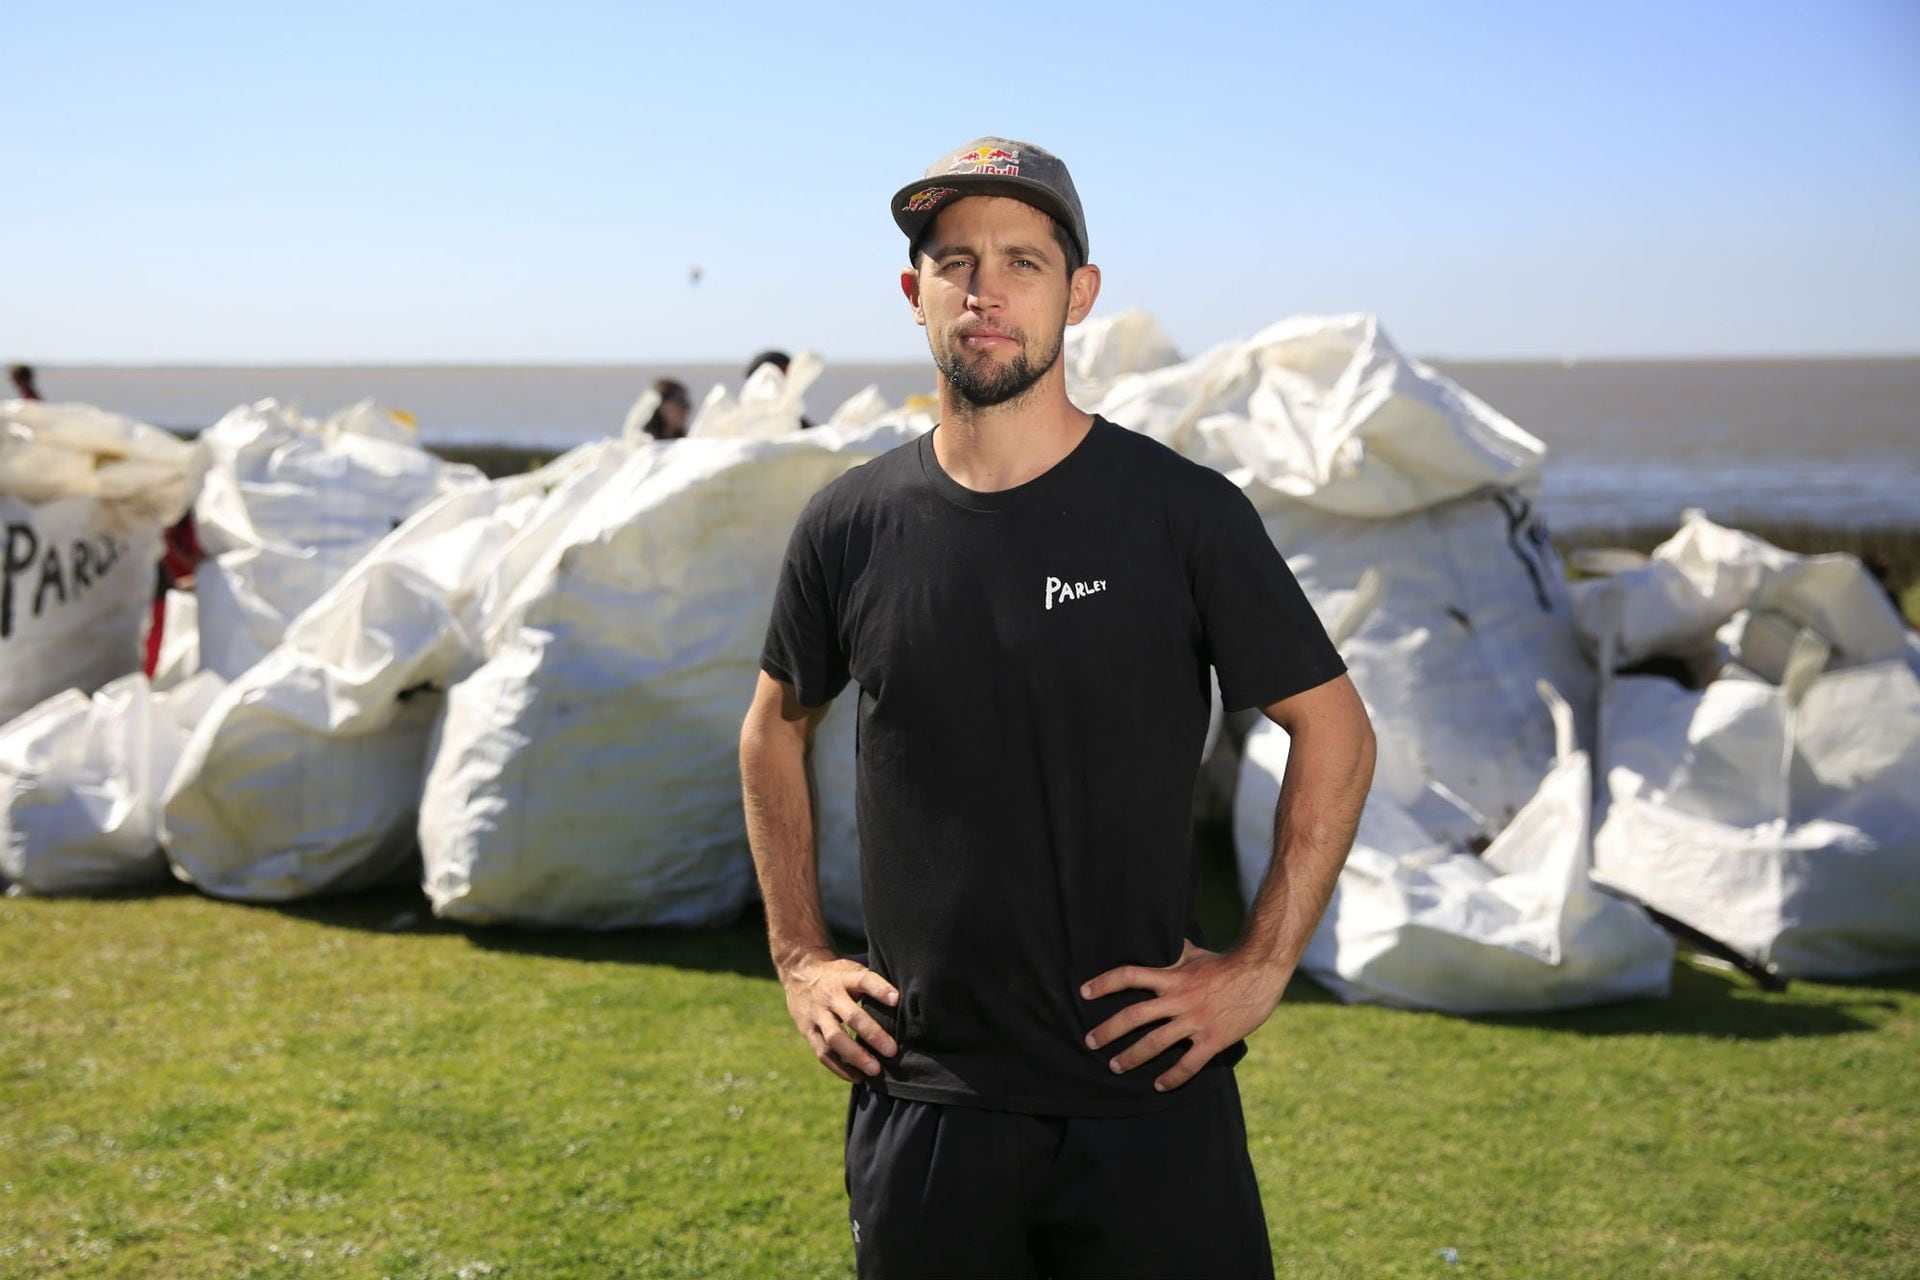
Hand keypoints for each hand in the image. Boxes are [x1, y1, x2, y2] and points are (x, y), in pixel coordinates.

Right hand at [778, 948, 899, 1082]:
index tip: (897, 1000)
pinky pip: (823, 1053)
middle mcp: (830, 995)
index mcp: (845, 976)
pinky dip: (840, 1068)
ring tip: (875, 1071)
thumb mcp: (853, 970)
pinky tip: (858, 1078)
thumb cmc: (838, 975)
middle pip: (851, 1016)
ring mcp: (817, 1014)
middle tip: (892, 1051)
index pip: (864, 980)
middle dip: (872, 1034)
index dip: (880, 989)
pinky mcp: (808, 1030)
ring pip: (835, 1038)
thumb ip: (874, 985)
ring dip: (855, 1057)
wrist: (799, 971)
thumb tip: (906, 1003)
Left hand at [1080, 940, 1288, 1092]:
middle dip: (1108, 1031)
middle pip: (1133, 1016)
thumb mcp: (1196, 953)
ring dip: (1131, 1057)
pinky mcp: (1212, 1039)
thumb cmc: (1226, 963)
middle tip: (1090, 1042)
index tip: (1084, 992)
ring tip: (1114, 1067)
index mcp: (1172, 977)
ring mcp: (1194, 1021)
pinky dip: (1171, 1078)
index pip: (1130, 975)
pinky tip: (1159, 1086)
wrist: (1260, 973)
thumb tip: (1162, 939)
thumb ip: (1175, 952)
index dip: (1104, 983)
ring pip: (1154, 1043)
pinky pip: (1187, 1064)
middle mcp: (1178, 999)